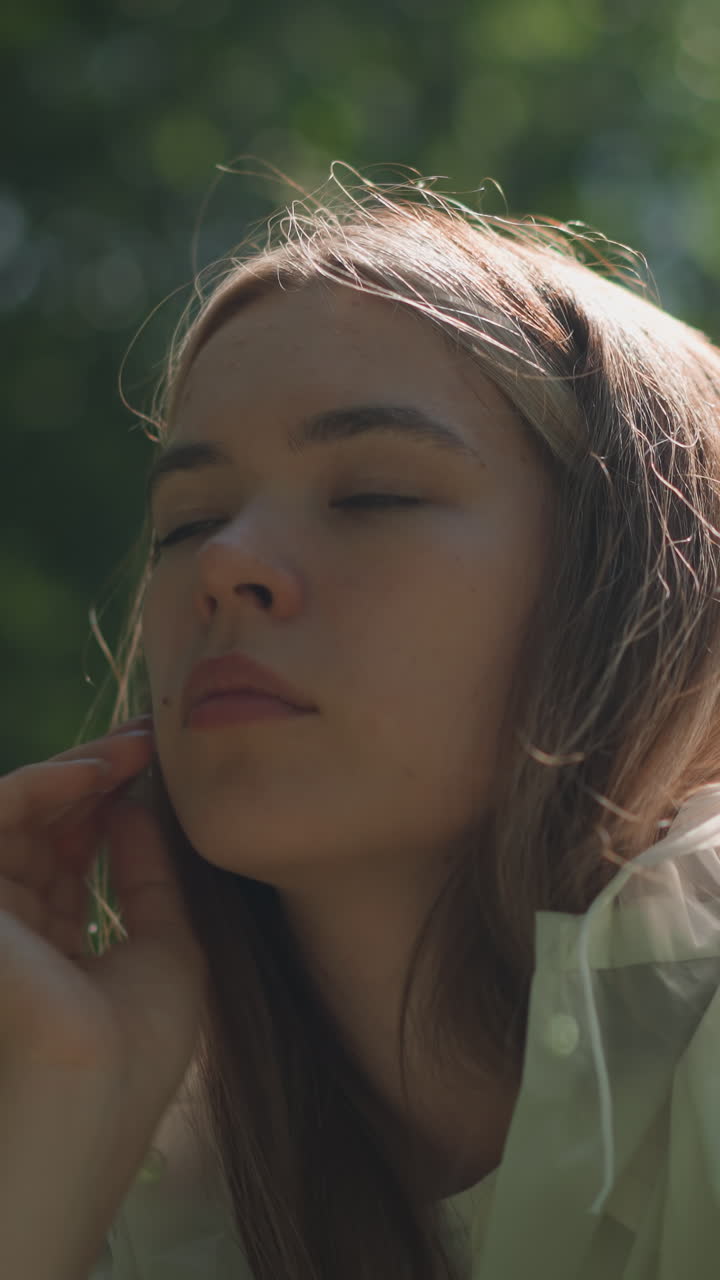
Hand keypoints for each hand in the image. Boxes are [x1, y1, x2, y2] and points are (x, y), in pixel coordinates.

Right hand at [0, 714, 208, 1172]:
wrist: (92, 1105)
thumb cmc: (132, 1054)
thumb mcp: (165, 950)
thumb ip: (149, 878)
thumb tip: (136, 808)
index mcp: (53, 948)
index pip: (68, 854)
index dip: (109, 805)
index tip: (157, 767)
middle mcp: (14, 928)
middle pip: (45, 825)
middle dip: (95, 777)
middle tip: (147, 738)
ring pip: (17, 813)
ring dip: (74, 771)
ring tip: (131, 750)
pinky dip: (40, 786)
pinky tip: (95, 773)